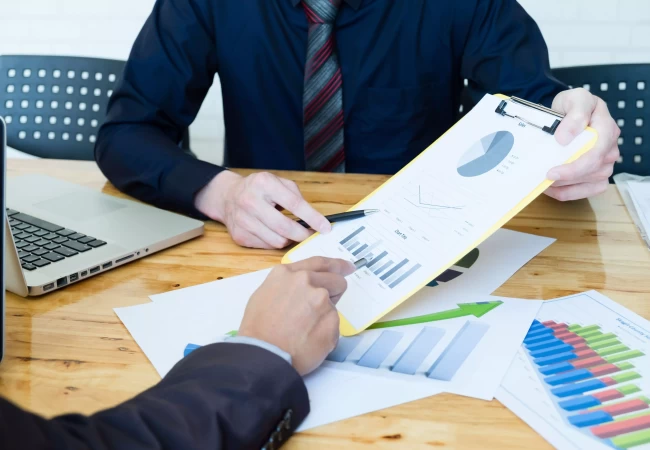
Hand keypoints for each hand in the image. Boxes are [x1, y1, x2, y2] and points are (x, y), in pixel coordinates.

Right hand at [195, 171, 330, 248]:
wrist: (227, 196)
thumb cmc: (258, 189)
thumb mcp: (278, 182)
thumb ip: (296, 197)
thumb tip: (314, 219)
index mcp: (264, 184)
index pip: (294, 204)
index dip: (313, 218)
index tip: (325, 227)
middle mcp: (250, 201)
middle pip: (284, 227)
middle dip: (303, 234)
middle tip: (310, 235)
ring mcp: (243, 220)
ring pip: (276, 241)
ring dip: (289, 239)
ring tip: (291, 232)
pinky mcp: (239, 236)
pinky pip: (266, 246)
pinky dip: (275, 242)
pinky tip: (273, 233)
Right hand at [238, 257, 354, 375]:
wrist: (264, 355)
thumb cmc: (258, 330)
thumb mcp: (265, 294)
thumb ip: (287, 285)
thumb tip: (303, 290)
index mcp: (288, 274)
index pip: (319, 263)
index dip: (337, 265)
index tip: (348, 267)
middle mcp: (307, 282)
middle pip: (336, 281)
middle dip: (334, 292)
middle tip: (320, 310)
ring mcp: (321, 300)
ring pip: (333, 307)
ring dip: (324, 316)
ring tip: (305, 331)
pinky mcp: (332, 320)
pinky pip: (334, 326)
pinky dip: (326, 333)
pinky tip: (310, 341)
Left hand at [545, 88, 619, 200]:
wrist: (567, 112)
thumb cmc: (572, 106)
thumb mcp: (574, 99)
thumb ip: (575, 115)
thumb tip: (565, 138)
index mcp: (607, 128)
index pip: (596, 153)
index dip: (574, 167)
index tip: (551, 172)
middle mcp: (610, 148)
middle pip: (593, 171)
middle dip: (566, 178)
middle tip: (542, 178)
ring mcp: (606, 163)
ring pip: (590, 183)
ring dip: (565, 186)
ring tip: (543, 181)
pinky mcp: (598, 175)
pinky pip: (588, 191)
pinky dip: (568, 193)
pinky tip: (551, 188)